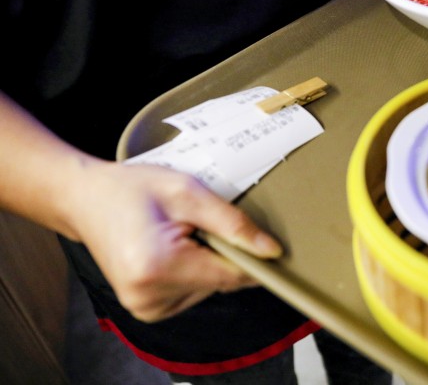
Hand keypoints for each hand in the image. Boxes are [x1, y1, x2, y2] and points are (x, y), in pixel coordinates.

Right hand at [70, 159, 282, 322]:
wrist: (84, 199)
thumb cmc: (133, 189)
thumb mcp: (188, 192)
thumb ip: (233, 224)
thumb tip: (272, 251)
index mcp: (157, 268)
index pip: (232, 276)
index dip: (255, 257)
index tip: (264, 238)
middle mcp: (149, 298)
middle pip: (222, 283)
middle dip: (224, 253)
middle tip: (201, 222)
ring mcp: (145, 308)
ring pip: (210, 288)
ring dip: (209, 261)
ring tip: (182, 232)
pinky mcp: (147, 309)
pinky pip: (193, 291)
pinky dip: (195, 270)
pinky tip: (175, 247)